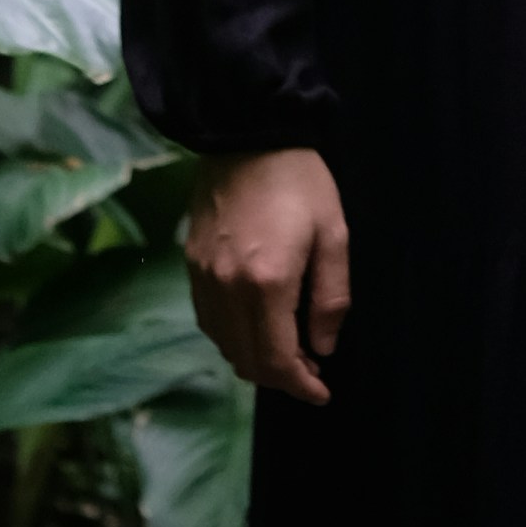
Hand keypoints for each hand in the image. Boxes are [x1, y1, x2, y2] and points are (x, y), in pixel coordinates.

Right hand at [186, 143, 350, 401]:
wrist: (246, 133)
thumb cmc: (300, 182)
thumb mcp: (334, 236)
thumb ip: (331, 298)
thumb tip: (323, 347)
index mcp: (267, 283)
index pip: (277, 359)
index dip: (300, 385)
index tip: (321, 393)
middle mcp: (227, 288)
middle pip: (246, 359)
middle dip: (279, 377)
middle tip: (308, 371)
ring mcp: (203, 277)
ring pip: (223, 343)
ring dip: (253, 358)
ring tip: (284, 350)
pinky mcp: (191, 263)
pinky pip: (207, 318)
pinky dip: (230, 335)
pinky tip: (253, 325)